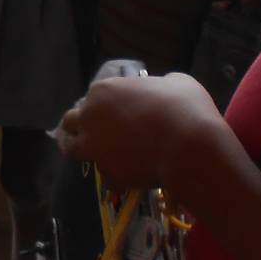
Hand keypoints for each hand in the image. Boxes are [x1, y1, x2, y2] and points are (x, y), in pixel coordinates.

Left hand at [55, 70, 228, 193]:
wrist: (190, 147)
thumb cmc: (185, 107)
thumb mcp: (176, 83)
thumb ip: (159, 85)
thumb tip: (161, 89)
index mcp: (102, 91)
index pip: (92, 98)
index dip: (103, 107)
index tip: (114, 114)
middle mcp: (90, 117)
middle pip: (70, 122)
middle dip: (80, 127)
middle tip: (95, 134)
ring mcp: (94, 147)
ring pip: (73, 148)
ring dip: (84, 150)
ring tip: (98, 155)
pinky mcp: (107, 172)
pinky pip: (106, 176)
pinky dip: (115, 176)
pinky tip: (129, 176)